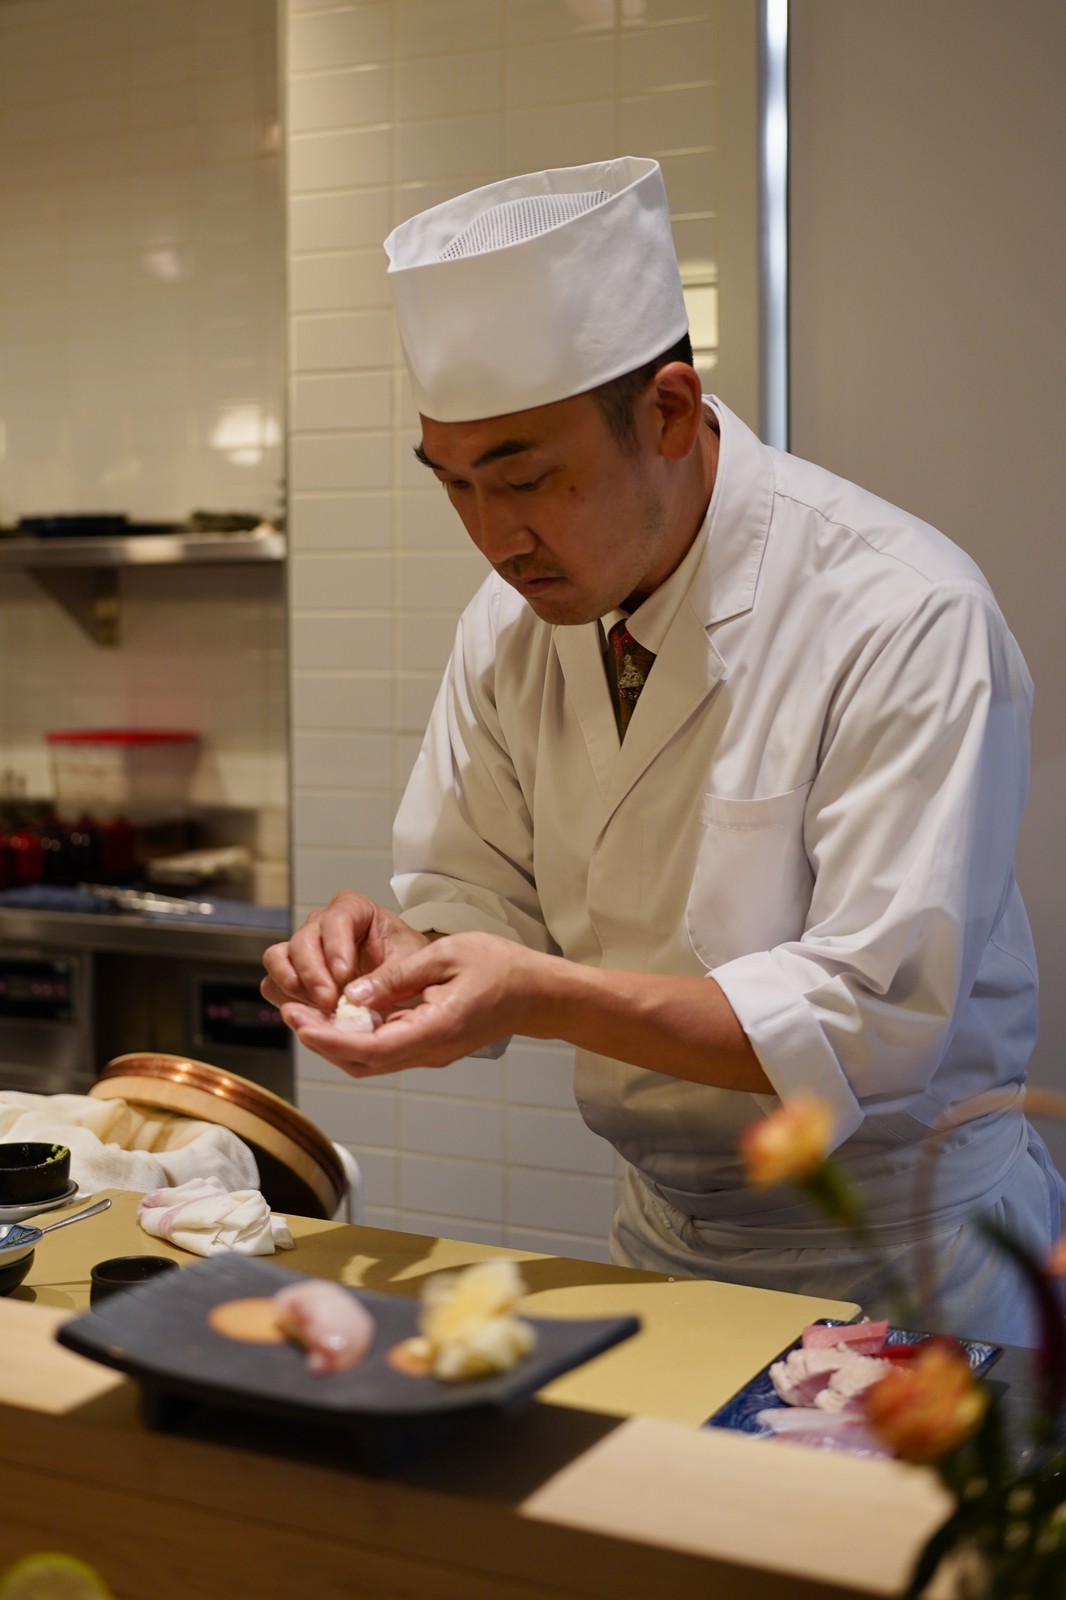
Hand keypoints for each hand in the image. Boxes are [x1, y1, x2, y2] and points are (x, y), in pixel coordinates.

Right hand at [261, 892, 431, 1014]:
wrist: (403, 982)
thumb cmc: (409, 964)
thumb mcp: (411, 966)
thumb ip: (388, 977)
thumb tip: (355, 996)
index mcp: (354, 910)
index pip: (336, 919)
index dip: (336, 946)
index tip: (344, 975)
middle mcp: (323, 925)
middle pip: (302, 940)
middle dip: (313, 973)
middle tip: (329, 1001)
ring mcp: (303, 949)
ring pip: (278, 957)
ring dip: (293, 985)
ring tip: (318, 1008)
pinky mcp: (292, 974)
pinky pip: (272, 983)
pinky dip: (285, 999)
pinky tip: (309, 1013)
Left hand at [279, 931, 555, 1077]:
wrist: (536, 992)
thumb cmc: (499, 966)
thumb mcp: (447, 955)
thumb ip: (400, 976)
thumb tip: (355, 992)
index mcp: (436, 1029)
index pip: (371, 1047)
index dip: (328, 1038)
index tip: (298, 1020)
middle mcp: (429, 1050)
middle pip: (363, 1062)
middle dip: (321, 1041)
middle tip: (289, 1011)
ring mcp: (429, 1052)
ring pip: (370, 1061)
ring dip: (334, 1042)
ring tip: (305, 1013)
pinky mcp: (429, 1046)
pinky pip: (384, 1050)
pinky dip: (354, 1037)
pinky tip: (338, 1014)